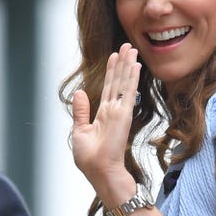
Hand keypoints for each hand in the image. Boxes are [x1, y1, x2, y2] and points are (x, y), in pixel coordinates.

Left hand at [71, 43, 140, 202]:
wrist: (100, 171)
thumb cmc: (90, 159)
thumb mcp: (79, 132)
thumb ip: (81, 111)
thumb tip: (80, 93)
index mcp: (103, 115)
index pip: (109, 88)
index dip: (111, 71)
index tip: (114, 56)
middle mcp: (113, 110)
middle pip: (118, 81)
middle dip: (122, 63)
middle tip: (127, 45)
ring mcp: (120, 111)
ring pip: (124, 82)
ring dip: (128, 64)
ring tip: (131, 48)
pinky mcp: (124, 114)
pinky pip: (129, 92)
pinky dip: (132, 77)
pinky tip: (135, 64)